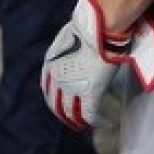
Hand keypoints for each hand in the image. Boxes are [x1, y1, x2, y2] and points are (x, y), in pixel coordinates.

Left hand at [41, 0, 153, 130]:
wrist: (99, 29)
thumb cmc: (89, 27)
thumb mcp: (68, 38)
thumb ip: (66, 49)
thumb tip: (74, 51)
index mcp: (50, 63)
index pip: (47, 89)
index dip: (54, 100)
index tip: (60, 105)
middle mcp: (57, 78)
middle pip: (57, 105)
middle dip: (64, 116)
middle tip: (73, 122)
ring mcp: (72, 87)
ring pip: (72, 113)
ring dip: (79, 122)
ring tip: (86, 126)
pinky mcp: (89, 93)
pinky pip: (90, 115)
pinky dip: (98, 121)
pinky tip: (106, 123)